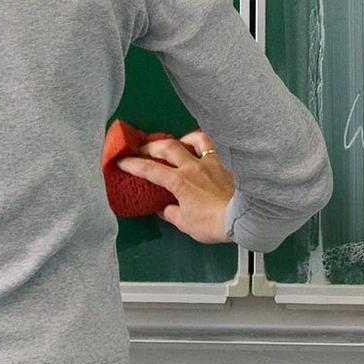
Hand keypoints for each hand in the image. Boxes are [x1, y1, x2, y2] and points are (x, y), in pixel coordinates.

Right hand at [116, 131, 234, 243]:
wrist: (242, 216)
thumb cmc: (212, 223)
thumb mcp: (186, 224)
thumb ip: (172, 213)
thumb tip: (165, 208)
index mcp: (179, 182)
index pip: (151, 170)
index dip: (133, 165)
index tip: (122, 161)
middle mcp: (192, 166)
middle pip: (168, 147)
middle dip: (151, 146)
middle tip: (142, 149)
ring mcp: (209, 161)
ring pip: (193, 139)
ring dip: (180, 139)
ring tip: (176, 143)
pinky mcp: (223, 163)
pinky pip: (211, 147)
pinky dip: (202, 144)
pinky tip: (200, 149)